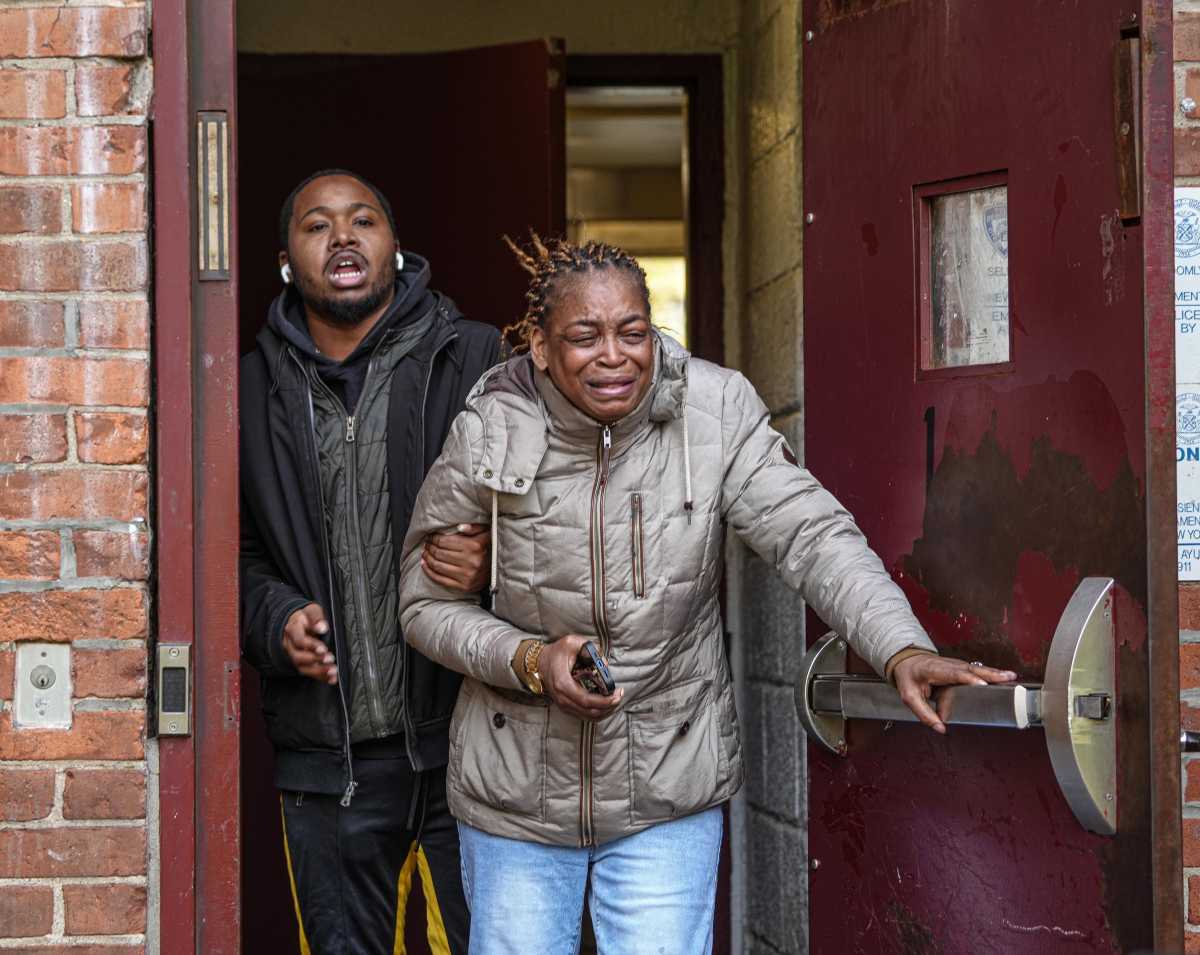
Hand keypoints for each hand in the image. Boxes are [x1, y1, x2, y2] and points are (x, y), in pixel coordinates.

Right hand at [282, 603, 337, 684]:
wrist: (298, 623)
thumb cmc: (306, 617)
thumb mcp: (311, 610)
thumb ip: (316, 617)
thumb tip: (322, 627)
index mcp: (292, 629)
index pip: (298, 640)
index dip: (310, 645)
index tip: (323, 648)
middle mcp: (290, 645)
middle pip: (298, 656)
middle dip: (315, 659)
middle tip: (330, 659)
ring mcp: (294, 655)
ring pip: (302, 667)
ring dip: (318, 671)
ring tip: (332, 671)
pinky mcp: (301, 664)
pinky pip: (309, 673)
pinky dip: (321, 677)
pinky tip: (332, 679)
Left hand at [422, 524, 490, 591]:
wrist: (498, 571)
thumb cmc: (489, 550)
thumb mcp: (486, 533)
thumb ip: (474, 527)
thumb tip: (459, 527)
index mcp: (475, 546)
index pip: (445, 541)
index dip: (434, 538)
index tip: (430, 536)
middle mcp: (470, 561)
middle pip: (440, 553)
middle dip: (429, 547)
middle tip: (427, 544)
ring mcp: (467, 575)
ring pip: (438, 566)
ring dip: (427, 558)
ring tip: (425, 553)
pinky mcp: (464, 586)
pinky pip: (441, 579)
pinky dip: (429, 572)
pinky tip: (425, 565)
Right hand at [539, 634, 624, 721]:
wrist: (539, 662)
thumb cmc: (556, 652)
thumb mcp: (572, 643)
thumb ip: (590, 649)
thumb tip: (604, 663)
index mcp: (563, 684)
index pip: (587, 700)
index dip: (604, 701)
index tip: (617, 694)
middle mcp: (563, 698)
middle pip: (590, 712)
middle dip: (609, 706)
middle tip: (619, 695)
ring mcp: (563, 705)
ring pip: (588, 716)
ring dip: (605, 711)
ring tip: (615, 699)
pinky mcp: (566, 707)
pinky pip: (584, 715)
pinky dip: (598, 712)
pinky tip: (606, 703)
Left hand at [892, 654, 1015, 733]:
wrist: (907, 661)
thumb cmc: (909, 677)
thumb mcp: (910, 697)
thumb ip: (924, 713)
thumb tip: (941, 729)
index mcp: (934, 670)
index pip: (954, 673)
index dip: (969, 678)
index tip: (982, 684)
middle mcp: (948, 664)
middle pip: (971, 668)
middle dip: (990, 673)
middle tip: (1007, 678)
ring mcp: (956, 664)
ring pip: (977, 668)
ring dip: (995, 673)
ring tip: (1011, 678)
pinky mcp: (961, 667)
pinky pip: (978, 670)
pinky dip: (991, 674)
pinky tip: (1004, 678)